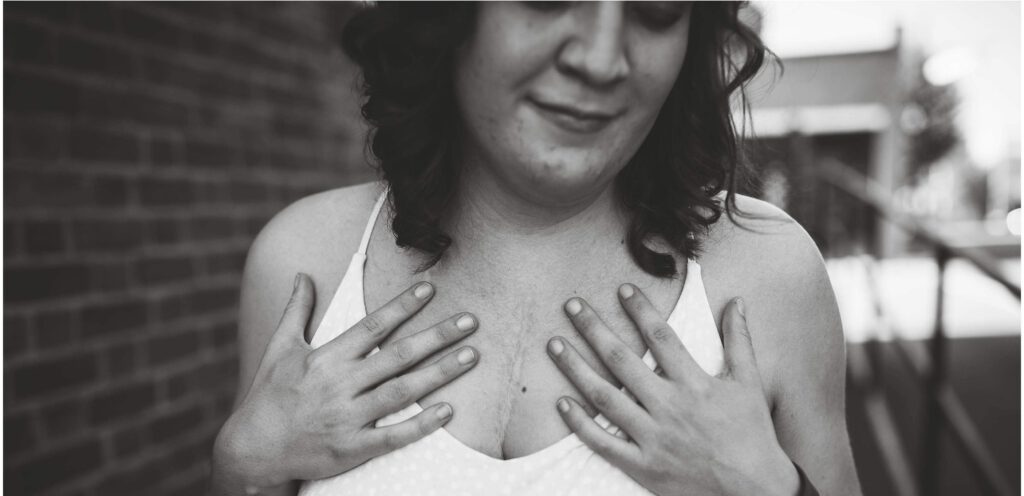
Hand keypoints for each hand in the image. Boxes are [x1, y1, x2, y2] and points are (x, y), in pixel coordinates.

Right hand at [214, 274, 479, 489]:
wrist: (252, 449)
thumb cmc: (269, 395)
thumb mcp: (281, 348)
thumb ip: (296, 311)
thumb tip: (302, 276)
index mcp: (327, 358)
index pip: (373, 326)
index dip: (403, 306)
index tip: (431, 289)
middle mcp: (340, 384)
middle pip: (397, 355)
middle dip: (437, 336)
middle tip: (470, 321)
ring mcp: (347, 417)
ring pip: (402, 391)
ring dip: (440, 373)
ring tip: (471, 356)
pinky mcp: (351, 448)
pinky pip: (393, 436)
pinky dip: (421, 424)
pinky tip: (448, 411)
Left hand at [547, 284, 798, 495]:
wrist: (754, 490)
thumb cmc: (752, 434)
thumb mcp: (749, 383)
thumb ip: (739, 340)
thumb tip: (736, 301)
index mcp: (694, 385)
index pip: (660, 338)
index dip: (640, 310)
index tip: (622, 289)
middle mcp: (669, 407)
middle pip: (621, 361)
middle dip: (593, 329)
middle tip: (571, 305)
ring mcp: (653, 438)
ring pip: (604, 398)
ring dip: (576, 369)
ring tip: (554, 345)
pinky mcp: (643, 466)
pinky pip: (603, 443)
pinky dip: (580, 424)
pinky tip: (562, 402)